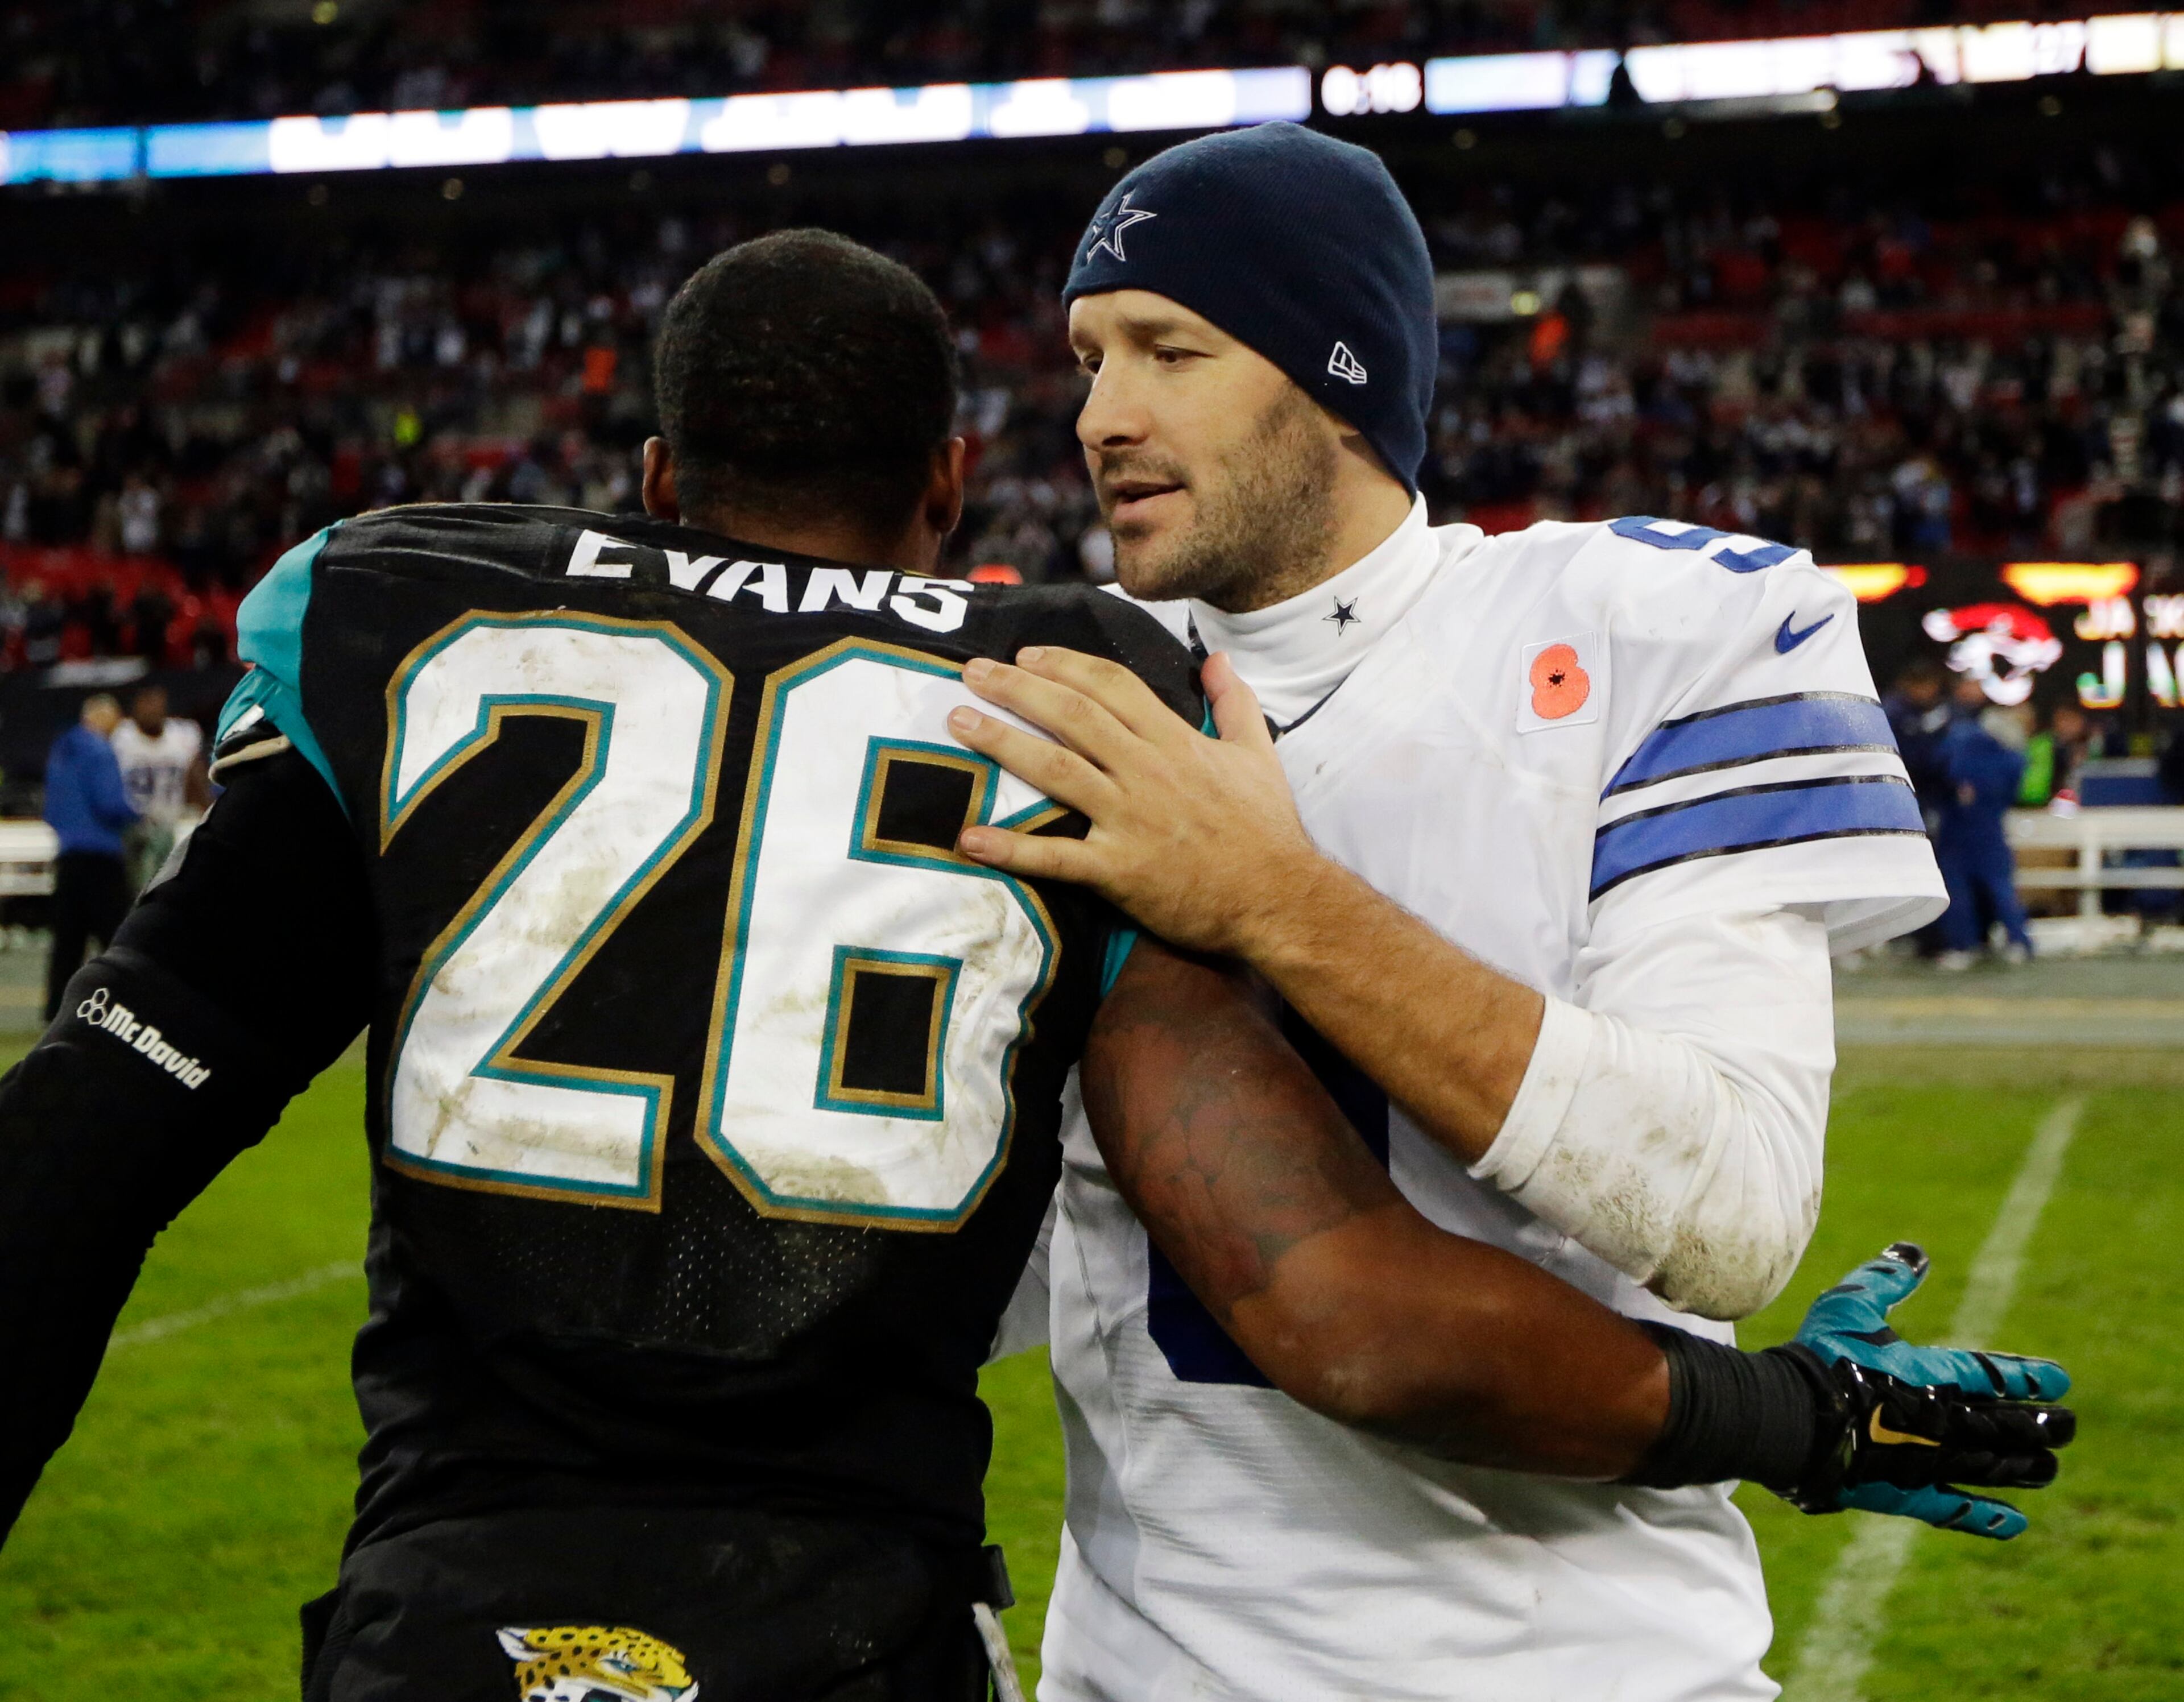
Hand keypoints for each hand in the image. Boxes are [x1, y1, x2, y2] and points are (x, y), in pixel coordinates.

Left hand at [947, 647, 1325, 955]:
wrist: (1281, 899)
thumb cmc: (1267, 830)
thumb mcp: (1258, 753)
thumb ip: (1234, 702)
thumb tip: (1217, 659)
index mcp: (1175, 741)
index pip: (1111, 686)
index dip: (1064, 665)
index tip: (1026, 655)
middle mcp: (1146, 771)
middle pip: (1072, 714)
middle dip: (1017, 688)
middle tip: (971, 672)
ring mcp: (1130, 819)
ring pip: (1055, 769)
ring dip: (1002, 742)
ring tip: (958, 722)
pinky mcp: (1120, 870)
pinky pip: (1056, 857)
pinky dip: (1011, 849)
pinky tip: (969, 838)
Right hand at [1775, 1243, 2073, 1538]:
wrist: (1792, 1416)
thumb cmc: (1821, 1356)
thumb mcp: (1851, 1305)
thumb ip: (1885, 1280)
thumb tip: (1915, 1252)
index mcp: (1933, 1375)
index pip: (1993, 1375)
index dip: (2028, 1377)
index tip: (2059, 1381)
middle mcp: (1944, 1421)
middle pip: (2006, 1425)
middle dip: (2041, 1426)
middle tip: (2070, 1428)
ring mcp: (1929, 1460)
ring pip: (1991, 1466)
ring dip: (2024, 1467)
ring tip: (2050, 1469)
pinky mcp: (1906, 1492)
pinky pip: (1955, 1509)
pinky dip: (1987, 1517)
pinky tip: (2015, 1523)